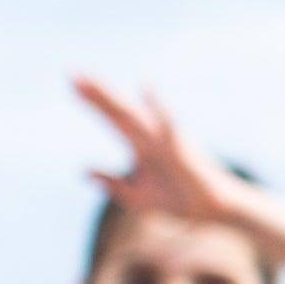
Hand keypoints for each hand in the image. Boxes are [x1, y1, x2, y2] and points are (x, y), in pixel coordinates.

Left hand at [73, 75, 244, 222]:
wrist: (212, 210)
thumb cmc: (178, 199)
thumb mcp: (137, 198)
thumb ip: (112, 184)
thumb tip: (83, 171)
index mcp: (141, 146)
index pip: (112, 118)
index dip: (92, 101)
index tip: (72, 80)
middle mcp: (151, 137)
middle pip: (119, 111)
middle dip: (97, 94)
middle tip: (72, 73)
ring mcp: (165, 142)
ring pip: (134, 116)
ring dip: (114, 99)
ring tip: (94, 83)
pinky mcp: (181, 151)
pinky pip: (167, 126)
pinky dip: (157, 107)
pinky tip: (147, 88)